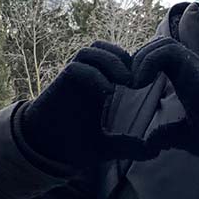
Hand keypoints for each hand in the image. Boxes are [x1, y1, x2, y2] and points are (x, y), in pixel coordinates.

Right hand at [20, 41, 151, 168]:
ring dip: (109, 61)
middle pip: (103, 47)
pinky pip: (76, 68)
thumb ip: (128, 145)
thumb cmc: (71, 144)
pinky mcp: (58, 86)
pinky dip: (94, 75)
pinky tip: (107, 92)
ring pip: (89, 51)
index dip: (131, 63)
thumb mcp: (106, 146)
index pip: (114, 58)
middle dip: (122, 57)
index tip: (147, 82)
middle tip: (137, 79)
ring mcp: (70, 80)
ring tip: (125, 81)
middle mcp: (84, 78)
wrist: (44, 151)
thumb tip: (155, 150)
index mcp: (97, 85)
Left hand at [132, 38, 198, 156]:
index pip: (157, 58)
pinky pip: (165, 49)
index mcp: (184, 77)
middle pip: (155, 47)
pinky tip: (142, 80)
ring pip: (159, 44)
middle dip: (138, 61)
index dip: (142, 68)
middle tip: (128, 84)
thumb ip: (167, 135)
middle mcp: (187, 65)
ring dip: (142, 60)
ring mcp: (190, 62)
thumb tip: (150, 143)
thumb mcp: (184, 135)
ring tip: (134, 82)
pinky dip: (149, 61)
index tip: (131, 90)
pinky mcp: (191, 62)